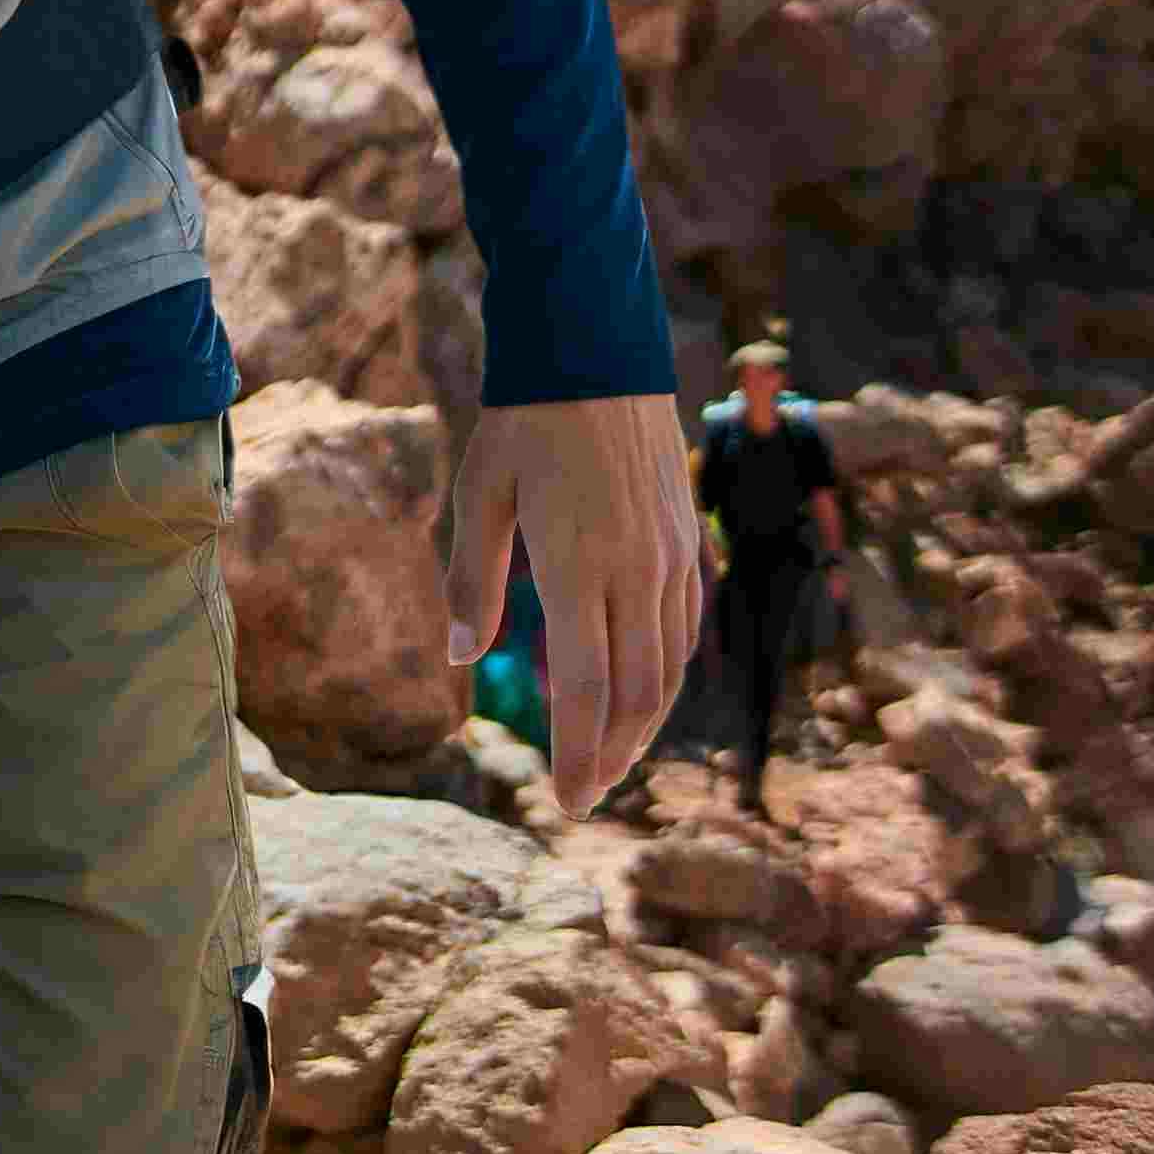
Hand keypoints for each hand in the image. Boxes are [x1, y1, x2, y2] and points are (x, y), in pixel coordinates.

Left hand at [447, 394, 703, 812]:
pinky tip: (643, 693)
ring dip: (645, 725)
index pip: (590, 690)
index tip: (568, 801)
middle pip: (639, 694)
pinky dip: (666, 673)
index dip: (582, 753)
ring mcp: (673, 556)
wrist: (596, 351)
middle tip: (585, 798)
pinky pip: (685, 627)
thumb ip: (473, 580)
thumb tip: (463, 658)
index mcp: (580, 565)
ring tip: (611, 759)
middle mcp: (638, 570)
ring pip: (671, 667)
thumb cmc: (524, 421)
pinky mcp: (689, 540)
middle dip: (614, 756)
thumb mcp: (478, 494)